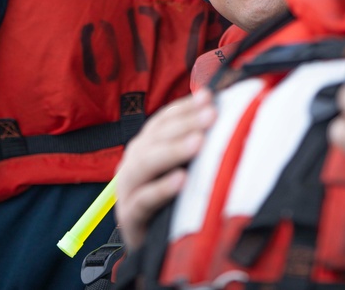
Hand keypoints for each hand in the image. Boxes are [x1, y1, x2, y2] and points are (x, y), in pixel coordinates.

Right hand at [115, 89, 215, 249]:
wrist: (151, 247)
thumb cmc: (170, 203)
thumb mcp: (180, 169)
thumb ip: (193, 142)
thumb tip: (217, 107)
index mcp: (144, 147)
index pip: (163, 120)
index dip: (185, 107)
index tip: (210, 98)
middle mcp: (132, 162)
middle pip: (155, 137)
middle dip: (185, 124)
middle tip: (212, 116)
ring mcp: (128, 188)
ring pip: (145, 164)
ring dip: (172, 151)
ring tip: (198, 142)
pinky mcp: (129, 216)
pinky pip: (144, 200)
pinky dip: (161, 189)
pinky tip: (181, 180)